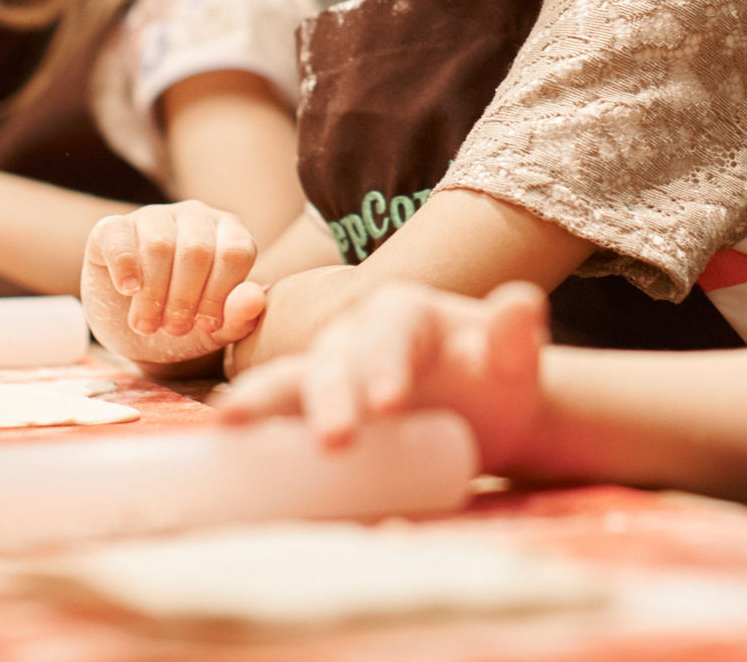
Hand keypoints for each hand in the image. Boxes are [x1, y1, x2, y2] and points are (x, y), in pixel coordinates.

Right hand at [81, 202, 263, 369]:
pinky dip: (124, 268)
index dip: (219, 294)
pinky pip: (119, 237)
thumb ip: (241, 317)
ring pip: (159, 246)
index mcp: (229, 232)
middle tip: (173, 330)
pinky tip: (127, 291)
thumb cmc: (187, 322)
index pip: (235, 252)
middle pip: (197, 250)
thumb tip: (254, 299)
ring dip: (153, 294)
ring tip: (148, 324)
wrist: (137, 329)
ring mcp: (153, 216)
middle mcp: (194, 215)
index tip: (205, 326)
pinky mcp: (112, 227)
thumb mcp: (217, 331)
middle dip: (184, 299)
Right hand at [218, 280, 549, 469]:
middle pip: (334, 360)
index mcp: (403, 313)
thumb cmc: (496, 381)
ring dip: (263, 402)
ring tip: (232, 424)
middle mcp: (355, 336)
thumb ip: (515, 336)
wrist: (482, 411)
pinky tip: (222, 444)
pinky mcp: (310, 409)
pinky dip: (250, 424)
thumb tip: (524, 303)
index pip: (391, 333)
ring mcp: (327, 371)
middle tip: (337, 440)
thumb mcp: (512, 359)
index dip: (386, 363)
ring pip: (289, 380)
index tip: (390, 404)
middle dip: (329, 398)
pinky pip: (275, 414)